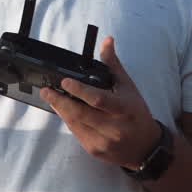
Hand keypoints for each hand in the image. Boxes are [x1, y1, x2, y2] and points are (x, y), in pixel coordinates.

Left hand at [40, 36, 158, 168]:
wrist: (145, 148)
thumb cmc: (136, 113)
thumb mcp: (129, 88)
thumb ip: (113, 65)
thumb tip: (107, 40)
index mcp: (124, 109)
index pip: (98, 99)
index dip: (79, 91)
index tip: (65, 81)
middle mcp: (114, 127)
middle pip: (80, 114)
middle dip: (60, 101)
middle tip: (46, 91)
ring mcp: (104, 141)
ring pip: (75, 124)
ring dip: (61, 110)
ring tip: (51, 97)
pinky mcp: (95, 150)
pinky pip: (76, 133)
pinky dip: (68, 120)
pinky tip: (63, 111)